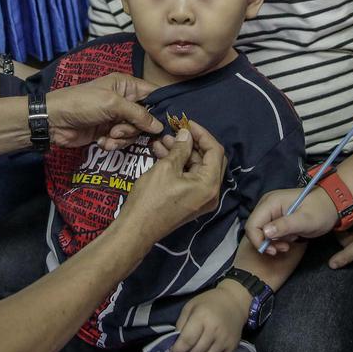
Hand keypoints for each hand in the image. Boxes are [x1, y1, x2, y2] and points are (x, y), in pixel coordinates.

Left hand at [45, 73, 163, 148]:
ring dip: (122, 138)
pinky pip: (121, 141)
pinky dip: (113, 143)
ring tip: (108, 136)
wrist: (54, 121)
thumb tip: (160, 126)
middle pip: (145, 118)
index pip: (154, 94)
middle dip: (134, 128)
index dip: (161, 108)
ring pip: (134, 132)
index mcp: (126, 85)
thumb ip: (138, 114)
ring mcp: (116, 117)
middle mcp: (124, 100)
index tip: (166, 124)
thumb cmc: (82, 104)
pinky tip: (101, 142)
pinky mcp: (107, 132)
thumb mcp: (112, 104)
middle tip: (117, 129)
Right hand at [119, 120, 225, 241]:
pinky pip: (190, 178)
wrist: (137, 229)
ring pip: (197, 168)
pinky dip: (179, 165)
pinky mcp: (191, 202)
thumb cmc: (151, 198)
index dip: (201, 134)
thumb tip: (187, 134)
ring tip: (163, 140)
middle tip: (175, 131)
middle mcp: (211, 193)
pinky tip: (162, 153)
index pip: (215, 151)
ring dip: (182, 153)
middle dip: (192, 143)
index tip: (186, 122)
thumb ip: (180, 149)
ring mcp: (201, 199)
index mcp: (209, 184)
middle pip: (209, 160)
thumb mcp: (166, 168)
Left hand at [171, 283, 247, 351]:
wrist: (233, 302)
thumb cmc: (209, 302)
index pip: (187, 340)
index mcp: (202, 317)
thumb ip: (180, 325)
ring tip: (196, 348)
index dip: (178, 349)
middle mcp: (215, 329)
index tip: (174, 351)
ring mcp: (225, 339)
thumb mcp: (190, 307)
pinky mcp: (232, 346)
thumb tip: (176, 348)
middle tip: (186, 347)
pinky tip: (206, 350)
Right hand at [244, 187, 336, 255]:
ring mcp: (270, 209)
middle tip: (283, 248)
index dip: (258, 240)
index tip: (273, 251)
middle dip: (266, 242)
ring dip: (273, 242)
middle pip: (254, 228)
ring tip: (288, 244)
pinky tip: (289, 239)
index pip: (252, 224)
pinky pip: (268, 231)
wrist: (332, 204)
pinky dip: (277, 238)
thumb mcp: (305, 220)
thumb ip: (285, 225)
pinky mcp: (275, 216)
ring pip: (261, 231)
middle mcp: (266, 204)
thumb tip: (265, 232)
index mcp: (270, 202)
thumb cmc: (321, 211)